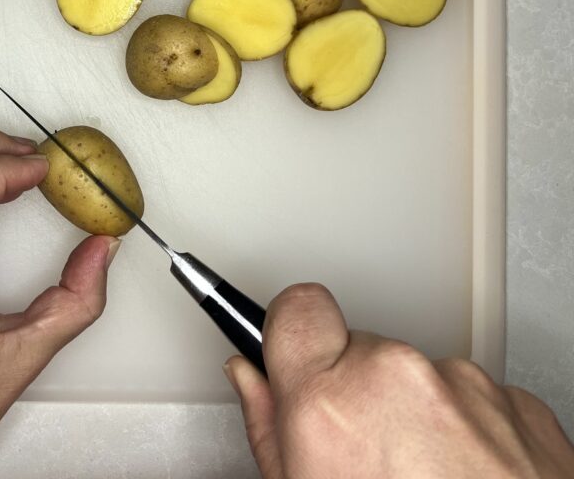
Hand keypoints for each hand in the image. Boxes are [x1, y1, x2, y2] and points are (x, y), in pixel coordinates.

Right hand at [225, 283, 573, 477]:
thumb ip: (268, 427)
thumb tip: (252, 379)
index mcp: (330, 405)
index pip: (297, 307)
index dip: (292, 330)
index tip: (294, 353)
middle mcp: (397, 381)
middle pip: (359, 349)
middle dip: (357, 391)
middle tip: (364, 453)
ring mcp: (465, 387)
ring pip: (416, 375)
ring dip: (414, 414)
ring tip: (421, 476)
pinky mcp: (518, 404)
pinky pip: (469, 398)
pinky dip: (463, 431)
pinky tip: (460, 477)